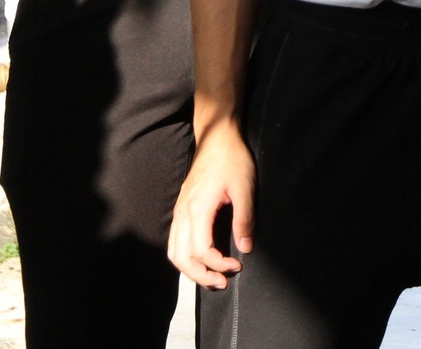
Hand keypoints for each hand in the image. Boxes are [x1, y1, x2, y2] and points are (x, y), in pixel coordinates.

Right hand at [169, 124, 253, 288]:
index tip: (238, 265)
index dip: (218, 264)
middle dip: (201, 276)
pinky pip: (175, 242)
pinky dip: (185, 258)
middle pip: (181, 258)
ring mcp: (179, 211)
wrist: (217, 138)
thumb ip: (245, 218)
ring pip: (174, 252)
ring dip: (190, 270)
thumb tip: (246, 248)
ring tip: (212, 277)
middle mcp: (183, 213)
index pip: (202, 250)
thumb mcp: (245, 188)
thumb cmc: (232, 160)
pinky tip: (201, 260)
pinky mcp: (181, 209)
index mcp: (198, 208)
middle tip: (223, 283)